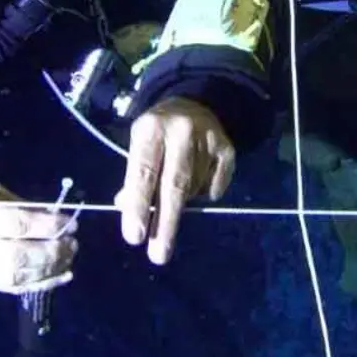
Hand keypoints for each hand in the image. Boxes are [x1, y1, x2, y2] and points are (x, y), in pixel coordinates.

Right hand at [0, 180, 77, 292]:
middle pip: (19, 256)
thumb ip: (18, 204)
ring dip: (51, 268)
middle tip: (72, 241)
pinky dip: (42, 284)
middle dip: (52, 251)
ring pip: (19, 276)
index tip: (70, 221)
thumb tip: (53, 214)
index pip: (16, 224)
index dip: (47, 225)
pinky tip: (62, 276)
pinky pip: (14, 288)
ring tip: (70, 255)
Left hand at [114, 97, 235, 264]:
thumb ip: (135, 178)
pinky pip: (215, 187)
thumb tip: (128, 211)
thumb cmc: (159, 134)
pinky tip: (196, 185)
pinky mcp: (228, 149)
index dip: (138, 205)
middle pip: (174, 185)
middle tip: (158, 255)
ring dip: (181, 205)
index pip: (143, 172)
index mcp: (151, 128)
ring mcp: (208, 139)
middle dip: (165, 223)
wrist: (194, 102)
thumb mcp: (140, 147)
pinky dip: (203, 194)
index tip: (135, 236)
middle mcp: (181, 131)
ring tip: (173, 203)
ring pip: (194, 189)